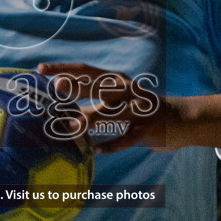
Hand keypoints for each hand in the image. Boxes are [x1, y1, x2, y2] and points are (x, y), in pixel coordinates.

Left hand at [37, 63, 220, 153]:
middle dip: (78, 84)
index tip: (41, 69)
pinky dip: (111, 145)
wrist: (179, 119)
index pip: (86, 70)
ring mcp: (138, 109)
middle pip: (99, 84)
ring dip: (91, 118)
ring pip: (112, 112)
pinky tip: (96, 151)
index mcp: (116, 80)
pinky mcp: (147, 129)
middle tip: (56, 85)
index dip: (64, 69)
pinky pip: (126, 138)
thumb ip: (91, 99)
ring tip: (72, 127)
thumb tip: (58, 103)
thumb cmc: (138, 109)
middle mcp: (127, 90)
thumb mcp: (116, 99)